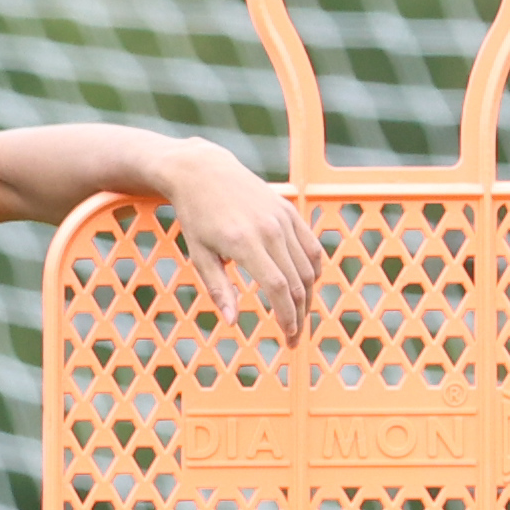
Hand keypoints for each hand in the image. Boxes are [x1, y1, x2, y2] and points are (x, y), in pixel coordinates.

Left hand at [162, 141, 327, 341]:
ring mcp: (283, 218)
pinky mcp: (290, 211)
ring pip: (308, 267)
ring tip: (299, 317)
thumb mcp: (199, 256)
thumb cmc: (196, 217)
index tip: (287, 336)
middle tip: (293, 338)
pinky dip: (313, 271)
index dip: (286, 315)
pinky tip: (306, 288)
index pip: (277, 287)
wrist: (204, 172)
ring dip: (308, 297)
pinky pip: (311, 247)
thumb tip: (232, 322)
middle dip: (299, 315)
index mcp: (244, 243)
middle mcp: (269, 229)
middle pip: (297, 281)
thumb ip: (218, 289)